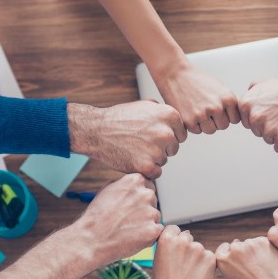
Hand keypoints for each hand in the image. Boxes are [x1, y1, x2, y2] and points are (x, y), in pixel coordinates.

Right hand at [68, 101, 186, 178]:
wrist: (97, 130)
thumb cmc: (120, 118)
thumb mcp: (146, 105)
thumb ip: (164, 112)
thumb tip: (177, 121)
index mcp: (170, 115)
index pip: (181, 134)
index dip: (167, 136)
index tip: (152, 134)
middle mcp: (167, 133)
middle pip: (174, 148)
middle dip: (161, 147)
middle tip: (141, 142)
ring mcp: (158, 150)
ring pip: (164, 160)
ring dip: (152, 158)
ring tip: (135, 148)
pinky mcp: (148, 166)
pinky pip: (156, 173)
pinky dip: (146, 170)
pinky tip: (133, 158)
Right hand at [71, 174, 162, 266]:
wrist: (91, 240)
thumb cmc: (97, 217)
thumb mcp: (108, 189)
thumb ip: (126, 184)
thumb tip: (137, 183)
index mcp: (135, 181)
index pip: (148, 186)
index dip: (139, 198)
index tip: (130, 206)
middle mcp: (146, 194)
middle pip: (153, 201)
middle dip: (144, 209)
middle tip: (127, 219)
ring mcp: (151, 212)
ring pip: (155, 216)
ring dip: (146, 223)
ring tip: (127, 229)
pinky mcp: (153, 230)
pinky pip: (157, 231)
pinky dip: (148, 235)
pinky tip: (133, 237)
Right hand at [152, 225, 215, 278]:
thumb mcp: (158, 262)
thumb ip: (167, 247)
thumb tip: (176, 239)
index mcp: (167, 239)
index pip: (174, 229)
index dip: (175, 239)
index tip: (176, 248)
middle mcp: (183, 240)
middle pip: (187, 238)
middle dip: (186, 248)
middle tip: (182, 266)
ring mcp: (198, 248)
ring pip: (198, 249)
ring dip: (196, 258)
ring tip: (189, 274)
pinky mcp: (210, 257)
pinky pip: (208, 257)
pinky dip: (205, 265)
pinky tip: (197, 276)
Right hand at [155, 63, 238, 134]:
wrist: (175, 74)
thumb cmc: (198, 80)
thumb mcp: (220, 88)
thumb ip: (229, 103)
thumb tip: (236, 119)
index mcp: (228, 98)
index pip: (235, 119)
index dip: (226, 115)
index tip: (218, 108)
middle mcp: (217, 108)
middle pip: (223, 126)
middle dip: (216, 120)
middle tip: (206, 109)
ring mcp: (203, 115)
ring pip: (210, 130)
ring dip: (205, 124)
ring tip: (198, 109)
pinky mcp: (189, 121)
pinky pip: (197, 131)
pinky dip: (193, 124)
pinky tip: (189, 111)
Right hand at [215, 237, 277, 278]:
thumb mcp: (232, 276)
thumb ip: (230, 260)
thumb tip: (235, 241)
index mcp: (222, 259)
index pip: (224, 247)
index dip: (231, 253)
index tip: (238, 259)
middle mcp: (233, 249)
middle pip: (237, 244)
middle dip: (244, 252)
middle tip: (253, 268)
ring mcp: (248, 244)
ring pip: (250, 243)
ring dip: (255, 250)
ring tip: (261, 267)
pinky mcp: (262, 241)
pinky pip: (262, 242)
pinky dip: (265, 249)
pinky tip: (268, 261)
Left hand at [238, 72, 277, 152]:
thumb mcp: (265, 83)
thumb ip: (251, 93)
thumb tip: (244, 103)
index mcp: (246, 104)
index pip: (248, 122)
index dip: (262, 117)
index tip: (273, 110)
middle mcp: (254, 117)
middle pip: (257, 132)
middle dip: (269, 126)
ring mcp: (268, 128)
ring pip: (268, 140)